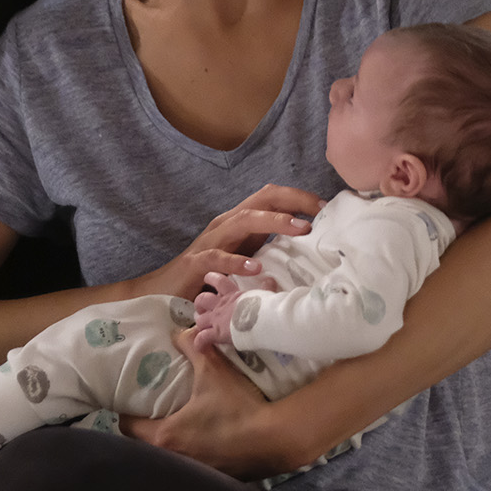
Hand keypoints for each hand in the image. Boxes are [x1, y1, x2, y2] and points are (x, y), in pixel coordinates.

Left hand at [123, 329, 297, 479]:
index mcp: (165, 436)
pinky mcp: (217, 479)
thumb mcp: (214, 370)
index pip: (128, 427)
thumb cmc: (238, 407)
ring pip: (171, 458)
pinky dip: (197, 454)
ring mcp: (196, 473)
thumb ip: (193, 347)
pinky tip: (208, 441)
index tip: (134, 401)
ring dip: (173, 444)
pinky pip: (196, 467)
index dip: (128, 412)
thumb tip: (179, 332)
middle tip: (156, 409)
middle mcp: (174, 460)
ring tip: (181, 425)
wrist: (278, 439)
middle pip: (147, 444)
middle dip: (148, 428)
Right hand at [125, 185, 321, 299]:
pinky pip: (218, 256)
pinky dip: (237, 260)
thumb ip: (267, 249)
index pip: (271, 197)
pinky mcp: (197, 262)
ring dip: (274, 222)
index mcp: (239, 222)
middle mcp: (226, 224)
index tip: (325, 208)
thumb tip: (307, 250)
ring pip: (244, 220)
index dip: (298, 197)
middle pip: (262, 199)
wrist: (165, 292)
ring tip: (300, 229)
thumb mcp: (244, 259)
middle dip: (293, 201)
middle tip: (320, 211)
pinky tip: (256, 267)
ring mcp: (211, 241)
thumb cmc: (210, 277)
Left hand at [192, 271, 276, 349]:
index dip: (212, 279)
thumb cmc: (266, 307)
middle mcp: (222, 305)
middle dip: (200, 304)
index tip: (209, 278)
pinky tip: (201, 347)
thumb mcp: (266, 294)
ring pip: (200, 319)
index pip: (219, 281)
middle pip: (202, 299)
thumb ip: (266, 287)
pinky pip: (202, 338)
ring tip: (202, 327)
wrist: (264, 319)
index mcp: (233, 294)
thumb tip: (269, 279)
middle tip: (202, 307)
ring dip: (200, 323)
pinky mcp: (217, 333)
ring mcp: (217, 319)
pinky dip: (200, 343)